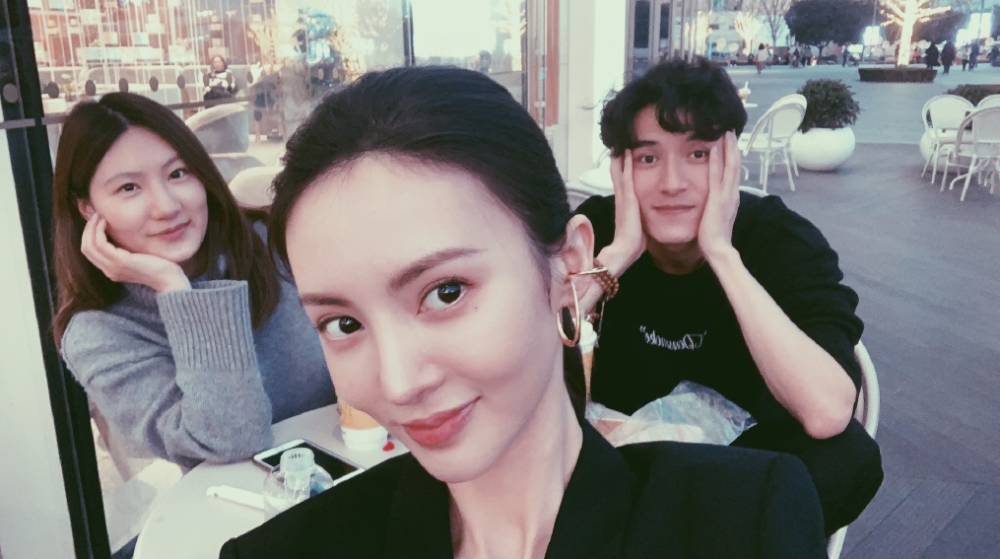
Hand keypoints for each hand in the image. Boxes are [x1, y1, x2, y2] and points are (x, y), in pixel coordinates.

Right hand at [81, 215, 190, 292]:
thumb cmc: (159, 266)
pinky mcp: (120, 262)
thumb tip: (119, 233)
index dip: (89, 234)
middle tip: (96, 215)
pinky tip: (105, 221)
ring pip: (89, 246)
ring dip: (91, 227)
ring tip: (99, 216)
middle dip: (88, 229)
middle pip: (86, 248)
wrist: (169, 279)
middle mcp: (109, 270)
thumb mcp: (137, 256)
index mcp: (111, 270)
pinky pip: (100, 244)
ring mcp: (113, 267)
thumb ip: (126, 249)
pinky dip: (98, 231)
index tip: (97, 220)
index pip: (90, 252)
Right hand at [607, 150, 646, 265]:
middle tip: (618, 144)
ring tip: (620, 142)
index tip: (623, 155)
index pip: (622, 181)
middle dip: (618, 158)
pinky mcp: (627, 199)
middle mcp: (622, 197)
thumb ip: (642, 218)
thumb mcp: (639, 226)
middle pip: (617, 172)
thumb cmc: (633, 242)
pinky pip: (626, 176)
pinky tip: (627, 152)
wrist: (625, 250)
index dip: (622, 168)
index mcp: (625, 203)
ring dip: (620, 156)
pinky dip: (626, 164)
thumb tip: (650, 218)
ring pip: (620, 171)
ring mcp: (623, 197)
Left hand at [698, 132, 740, 262]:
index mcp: (732, 196)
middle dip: (733, 146)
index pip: (734, 170)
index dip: (733, 154)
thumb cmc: (715, 236)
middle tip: (730, 128)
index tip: (730, 140)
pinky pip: (716, 176)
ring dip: (727, 147)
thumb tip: (715, 198)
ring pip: (730, 165)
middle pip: (736, 163)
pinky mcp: (717, 199)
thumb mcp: (718, 215)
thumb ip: (718, 204)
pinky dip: (716, 160)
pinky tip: (713, 147)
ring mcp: (727, 195)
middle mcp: (732, 192)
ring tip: (725, 131)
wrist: (718, 249)